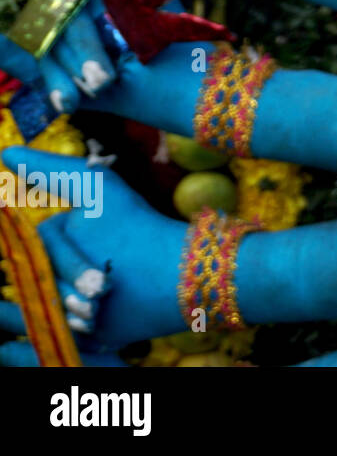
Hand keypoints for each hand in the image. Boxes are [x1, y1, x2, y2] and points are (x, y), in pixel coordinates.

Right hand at [0, 147, 188, 351]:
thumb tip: (7, 153)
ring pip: (44, 303)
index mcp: (58, 237)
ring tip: (102, 302)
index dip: (56, 255)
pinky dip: (74, 323)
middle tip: (104, 284)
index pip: (33, 247)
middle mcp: (60, 265)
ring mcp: (71, 295)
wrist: (176, 276)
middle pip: (39, 276)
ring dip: (72, 303)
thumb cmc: (135, 227)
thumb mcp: (95, 188)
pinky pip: (57, 327)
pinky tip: (94, 318)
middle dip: (72, 277)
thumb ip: (51, 170)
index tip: (95, 260)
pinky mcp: (84, 325)